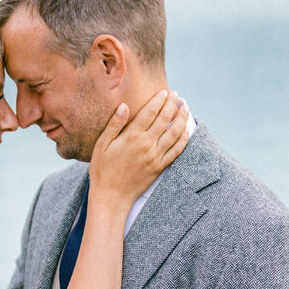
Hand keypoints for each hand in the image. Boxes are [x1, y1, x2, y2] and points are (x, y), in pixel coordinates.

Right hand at [88, 89, 190, 205]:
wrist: (112, 196)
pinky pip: (176, 150)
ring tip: (185, 107)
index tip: (164, 92)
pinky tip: (186, 130)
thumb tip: (124, 106)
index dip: (159, 100)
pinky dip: (183, 138)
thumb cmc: (103, 170)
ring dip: (182, 118)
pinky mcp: (160, 167)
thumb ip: (114, 124)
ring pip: (175, 133)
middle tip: (176, 95)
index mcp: (132, 136)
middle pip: (165, 119)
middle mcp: (147, 144)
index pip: (150, 112)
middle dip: (172, 104)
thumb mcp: (102, 145)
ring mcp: (156, 156)